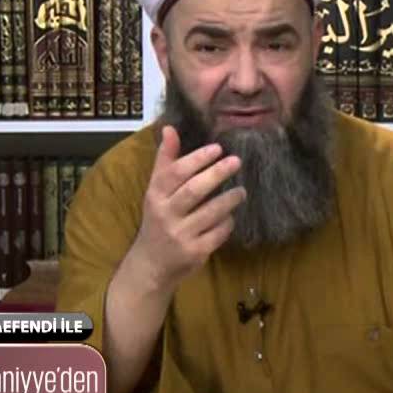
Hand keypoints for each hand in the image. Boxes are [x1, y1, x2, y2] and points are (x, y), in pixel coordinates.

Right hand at [133, 125, 245, 287]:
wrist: (151, 264)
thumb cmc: (158, 220)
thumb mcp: (156, 191)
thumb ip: (165, 161)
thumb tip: (170, 128)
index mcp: (155, 196)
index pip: (175, 173)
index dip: (197, 159)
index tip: (217, 148)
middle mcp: (165, 214)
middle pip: (193, 190)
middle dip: (216, 174)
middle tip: (236, 161)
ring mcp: (180, 235)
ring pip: (210, 213)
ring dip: (229, 199)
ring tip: (242, 191)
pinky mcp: (195, 252)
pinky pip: (218, 233)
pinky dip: (227, 223)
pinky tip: (231, 216)